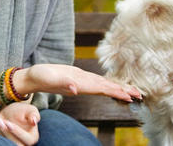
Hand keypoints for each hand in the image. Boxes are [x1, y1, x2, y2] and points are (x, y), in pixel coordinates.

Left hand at [0, 102, 38, 145]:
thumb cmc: (25, 112)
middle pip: (10, 140)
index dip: (16, 131)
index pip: (25, 138)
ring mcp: (8, 142)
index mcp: (31, 138)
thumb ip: (34, 115)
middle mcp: (20, 143)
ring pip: (0, 137)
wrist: (14, 111)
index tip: (7, 122)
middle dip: (2, 129)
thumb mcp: (31, 111)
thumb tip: (34, 121)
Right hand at [23, 64, 140, 102]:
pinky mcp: (78, 76)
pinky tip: (112, 84)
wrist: (32, 78)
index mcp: (80, 85)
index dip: (117, 92)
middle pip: (107, 88)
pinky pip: (96, 80)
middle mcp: (83, 84)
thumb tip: (76, 89)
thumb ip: (64, 84)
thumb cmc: (40, 77)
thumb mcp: (51, 79)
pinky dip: (107, 82)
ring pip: (103, 85)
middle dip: (123, 91)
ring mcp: (81, 81)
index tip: (131, 96)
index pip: (103, 89)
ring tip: (132, 91)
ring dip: (117, 88)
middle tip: (140, 95)